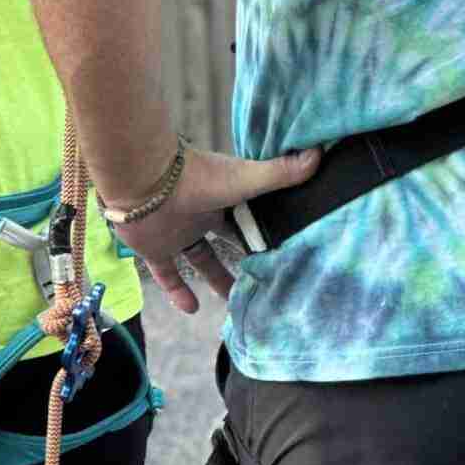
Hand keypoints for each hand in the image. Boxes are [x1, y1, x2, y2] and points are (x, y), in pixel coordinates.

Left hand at [106, 142, 322, 315]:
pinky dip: (178, 292)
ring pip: (200, 260)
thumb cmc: (198, 178)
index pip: (249, 219)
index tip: (283, 252)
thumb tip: (319, 154)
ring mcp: (178, 233)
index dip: (264, 234)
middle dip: (244, 258)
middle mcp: (203, 215)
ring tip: (233, 302)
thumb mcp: (246, 180)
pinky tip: (193, 310)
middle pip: (228, 241)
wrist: (144, 182)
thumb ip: (281, 172)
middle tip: (264, 279)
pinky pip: (168, 274)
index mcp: (226, 197)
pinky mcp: (156, 249)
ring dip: (216, 279)